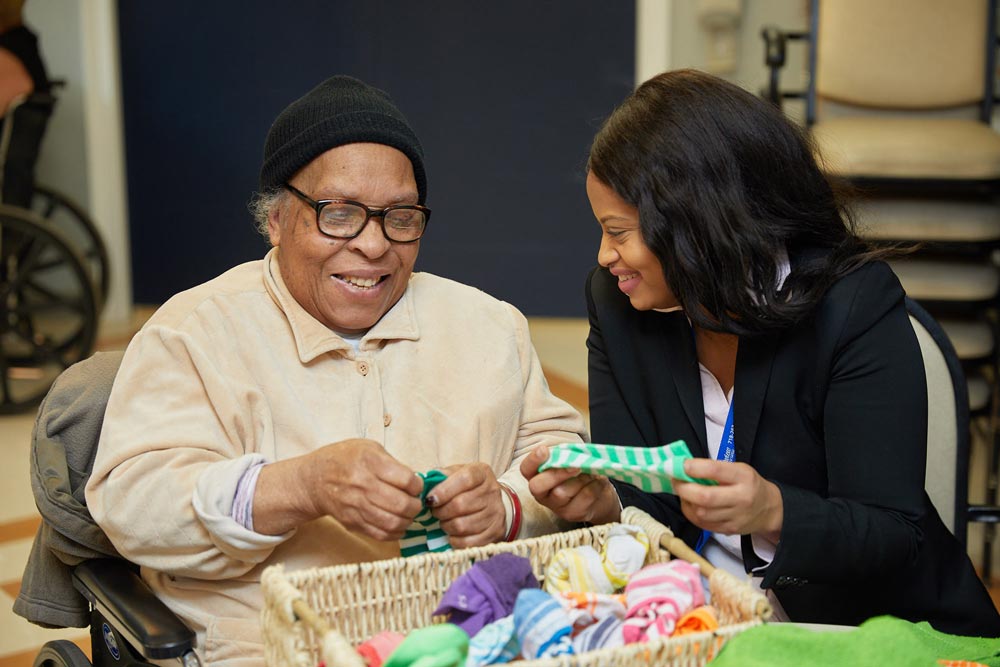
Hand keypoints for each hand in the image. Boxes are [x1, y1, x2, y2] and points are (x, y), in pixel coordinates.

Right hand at [255, 438, 422, 540]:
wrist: (314, 479)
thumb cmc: (345, 459)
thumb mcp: (369, 448)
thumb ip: (393, 463)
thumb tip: (415, 482)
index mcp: (369, 462)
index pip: (406, 479)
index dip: (417, 485)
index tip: (416, 485)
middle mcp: (362, 485)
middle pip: (401, 504)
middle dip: (416, 506)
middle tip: (416, 502)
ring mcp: (356, 506)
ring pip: (393, 522)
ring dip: (408, 521)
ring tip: (408, 514)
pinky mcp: (352, 523)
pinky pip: (380, 534)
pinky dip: (395, 533)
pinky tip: (398, 525)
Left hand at [427, 463, 505, 547]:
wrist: (492, 502)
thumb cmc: (468, 487)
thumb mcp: (457, 474)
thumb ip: (442, 476)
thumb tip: (424, 484)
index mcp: (482, 473)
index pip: (465, 479)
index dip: (444, 490)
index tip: (430, 499)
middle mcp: (492, 491)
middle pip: (461, 504)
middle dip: (441, 511)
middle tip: (435, 512)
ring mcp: (496, 512)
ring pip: (463, 525)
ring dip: (446, 526)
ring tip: (444, 522)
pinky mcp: (495, 532)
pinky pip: (469, 542)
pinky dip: (455, 541)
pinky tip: (452, 534)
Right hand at [521, 445, 620, 524]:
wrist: (600, 497)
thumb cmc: (581, 475)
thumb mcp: (570, 463)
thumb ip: (564, 457)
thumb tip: (567, 455)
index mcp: (538, 477)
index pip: (526, 469)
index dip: (533, 460)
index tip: (544, 450)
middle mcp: (543, 494)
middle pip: (537, 486)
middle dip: (556, 473)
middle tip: (575, 466)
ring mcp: (557, 507)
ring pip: (561, 492)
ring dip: (580, 479)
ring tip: (590, 473)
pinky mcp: (572, 515)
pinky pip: (583, 496)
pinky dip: (594, 485)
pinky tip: (597, 482)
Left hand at [673, 458, 782, 540]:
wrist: (769, 509)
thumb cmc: (748, 484)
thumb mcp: (738, 469)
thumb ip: (714, 468)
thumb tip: (684, 468)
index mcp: (744, 477)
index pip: (715, 470)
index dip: (694, 468)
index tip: (681, 465)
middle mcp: (741, 498)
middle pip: (705, 497)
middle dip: (684, 489)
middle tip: (676, 481)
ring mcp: (735, 517)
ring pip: (701, 513)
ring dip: (686, 502)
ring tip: (684, 493)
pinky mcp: (729, 530)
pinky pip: (702, 524)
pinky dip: (691, 513)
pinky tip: (691, 505)